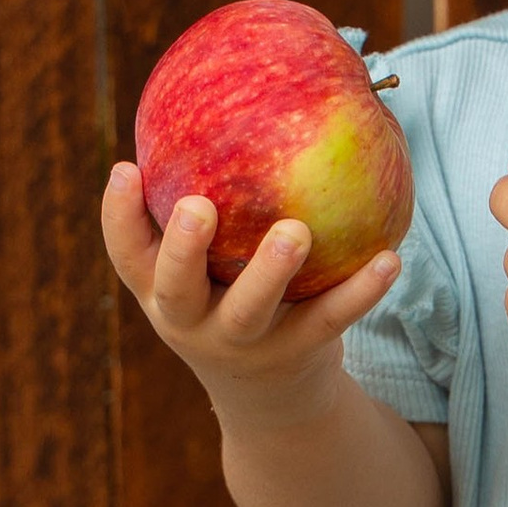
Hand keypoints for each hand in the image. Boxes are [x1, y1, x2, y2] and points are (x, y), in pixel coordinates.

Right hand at [102, 164, 400, 431]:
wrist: (269, 401)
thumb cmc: (228, 300)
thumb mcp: (204, 269)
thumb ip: (208, 206)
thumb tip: (232, 105)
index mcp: (161, 292)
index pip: (128, 255)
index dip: (118, 215)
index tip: (125, 168)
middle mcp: (192, 321)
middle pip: (177, 288)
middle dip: (183, 248)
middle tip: (199, 206)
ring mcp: (244, 343)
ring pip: (251, 310)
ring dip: (270, 271)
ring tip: (295, 232)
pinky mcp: (297, 354)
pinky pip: (330, 320)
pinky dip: (360, 291)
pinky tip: (388, 259)